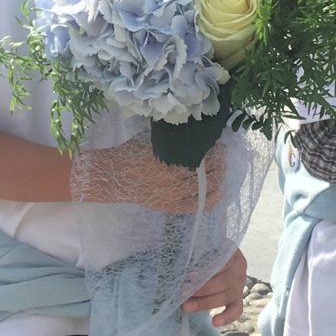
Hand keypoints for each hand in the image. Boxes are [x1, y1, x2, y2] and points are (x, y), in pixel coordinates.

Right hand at [72, 138, 224, 213]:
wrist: (114, 176)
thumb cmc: (131, 152)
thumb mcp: (152, 139)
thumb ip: (173, 137)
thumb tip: (194, 129)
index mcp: (170, 159)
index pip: (203, 154)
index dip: (215, 148)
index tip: (218, 142)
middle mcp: (174, 178)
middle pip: (209, 171)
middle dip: (219, 161)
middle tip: (221, 153)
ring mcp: (174, 195)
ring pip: (207, 188)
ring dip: (219, 177)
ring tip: (221, 169)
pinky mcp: (171, 207)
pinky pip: (198, 206)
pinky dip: (211, 198)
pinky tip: (217, 190)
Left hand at [183, 249, 247, 325]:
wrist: (213, 256)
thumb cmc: (203, 251)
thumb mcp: (200, 247)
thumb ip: (194, 254)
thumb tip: (178, 264)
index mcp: (231, 252)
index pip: (221, 262)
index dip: (205, 270)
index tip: (188, 276)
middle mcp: (239, 268)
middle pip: (224, 282)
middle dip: (201, 289)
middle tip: (183, 293)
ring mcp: (240, 284)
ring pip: (226, 297)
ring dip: (205, 303)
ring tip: (186, 306)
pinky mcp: (237, 298)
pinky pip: (236, 310)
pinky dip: (226, 317)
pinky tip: (215, 322)